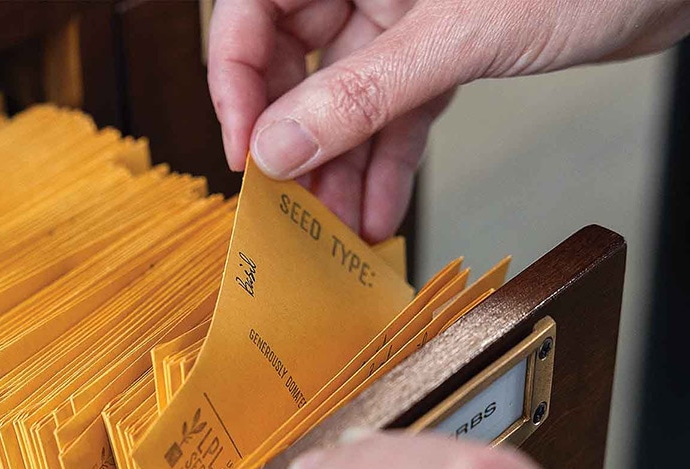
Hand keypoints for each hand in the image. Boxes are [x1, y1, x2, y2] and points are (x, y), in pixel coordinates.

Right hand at [208, 0, 689, 239]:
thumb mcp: (456, 35)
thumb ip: (363, 93)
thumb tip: (281, 147)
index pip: (249, 13)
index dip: (234, 84)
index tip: (245, 150)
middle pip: (290, 63)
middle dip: (291, 139)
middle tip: (286, 200)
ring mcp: (403, 16)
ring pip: (345, 99)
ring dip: (338, 167)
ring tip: (330, 226)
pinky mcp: (441, 50)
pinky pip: (396, 112)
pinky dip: (388, 163)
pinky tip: (378, 210)